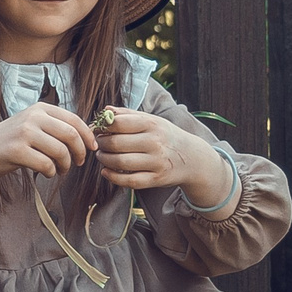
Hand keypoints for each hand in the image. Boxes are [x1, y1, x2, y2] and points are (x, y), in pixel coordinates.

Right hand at [0, 102, 101, 182]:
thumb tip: (87, 136)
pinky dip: (51, 172)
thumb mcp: (32, 126)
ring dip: (65, 165)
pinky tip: (47, 173)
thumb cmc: (10, 142)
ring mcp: (23, 133)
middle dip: (80, 153)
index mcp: (40, 108)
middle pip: (71, 135)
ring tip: (60, 170)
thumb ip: (54, 127)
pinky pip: (46, 164)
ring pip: (60, 151)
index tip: (92, 149)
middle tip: (78, 163)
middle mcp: (32, 117)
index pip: (74, 119)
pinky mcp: (16, 151)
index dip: (88, 136)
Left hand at [92, 109, 228, 206]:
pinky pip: (129, 181)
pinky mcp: (156, 179)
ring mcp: (156, 162)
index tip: (98, 130)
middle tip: (98, 144)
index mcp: (152, 124)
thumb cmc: (165, 136)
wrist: (193, 158)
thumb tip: (105, 111)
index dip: (102, 127)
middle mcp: (155, 143)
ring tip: (102, 156)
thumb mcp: (152, 120)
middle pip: (116, 143)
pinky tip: (106, 172)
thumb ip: (128, 114)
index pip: (119, 123)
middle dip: (101, 144)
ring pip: (120, 162)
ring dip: (104, 160)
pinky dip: (113, 177)